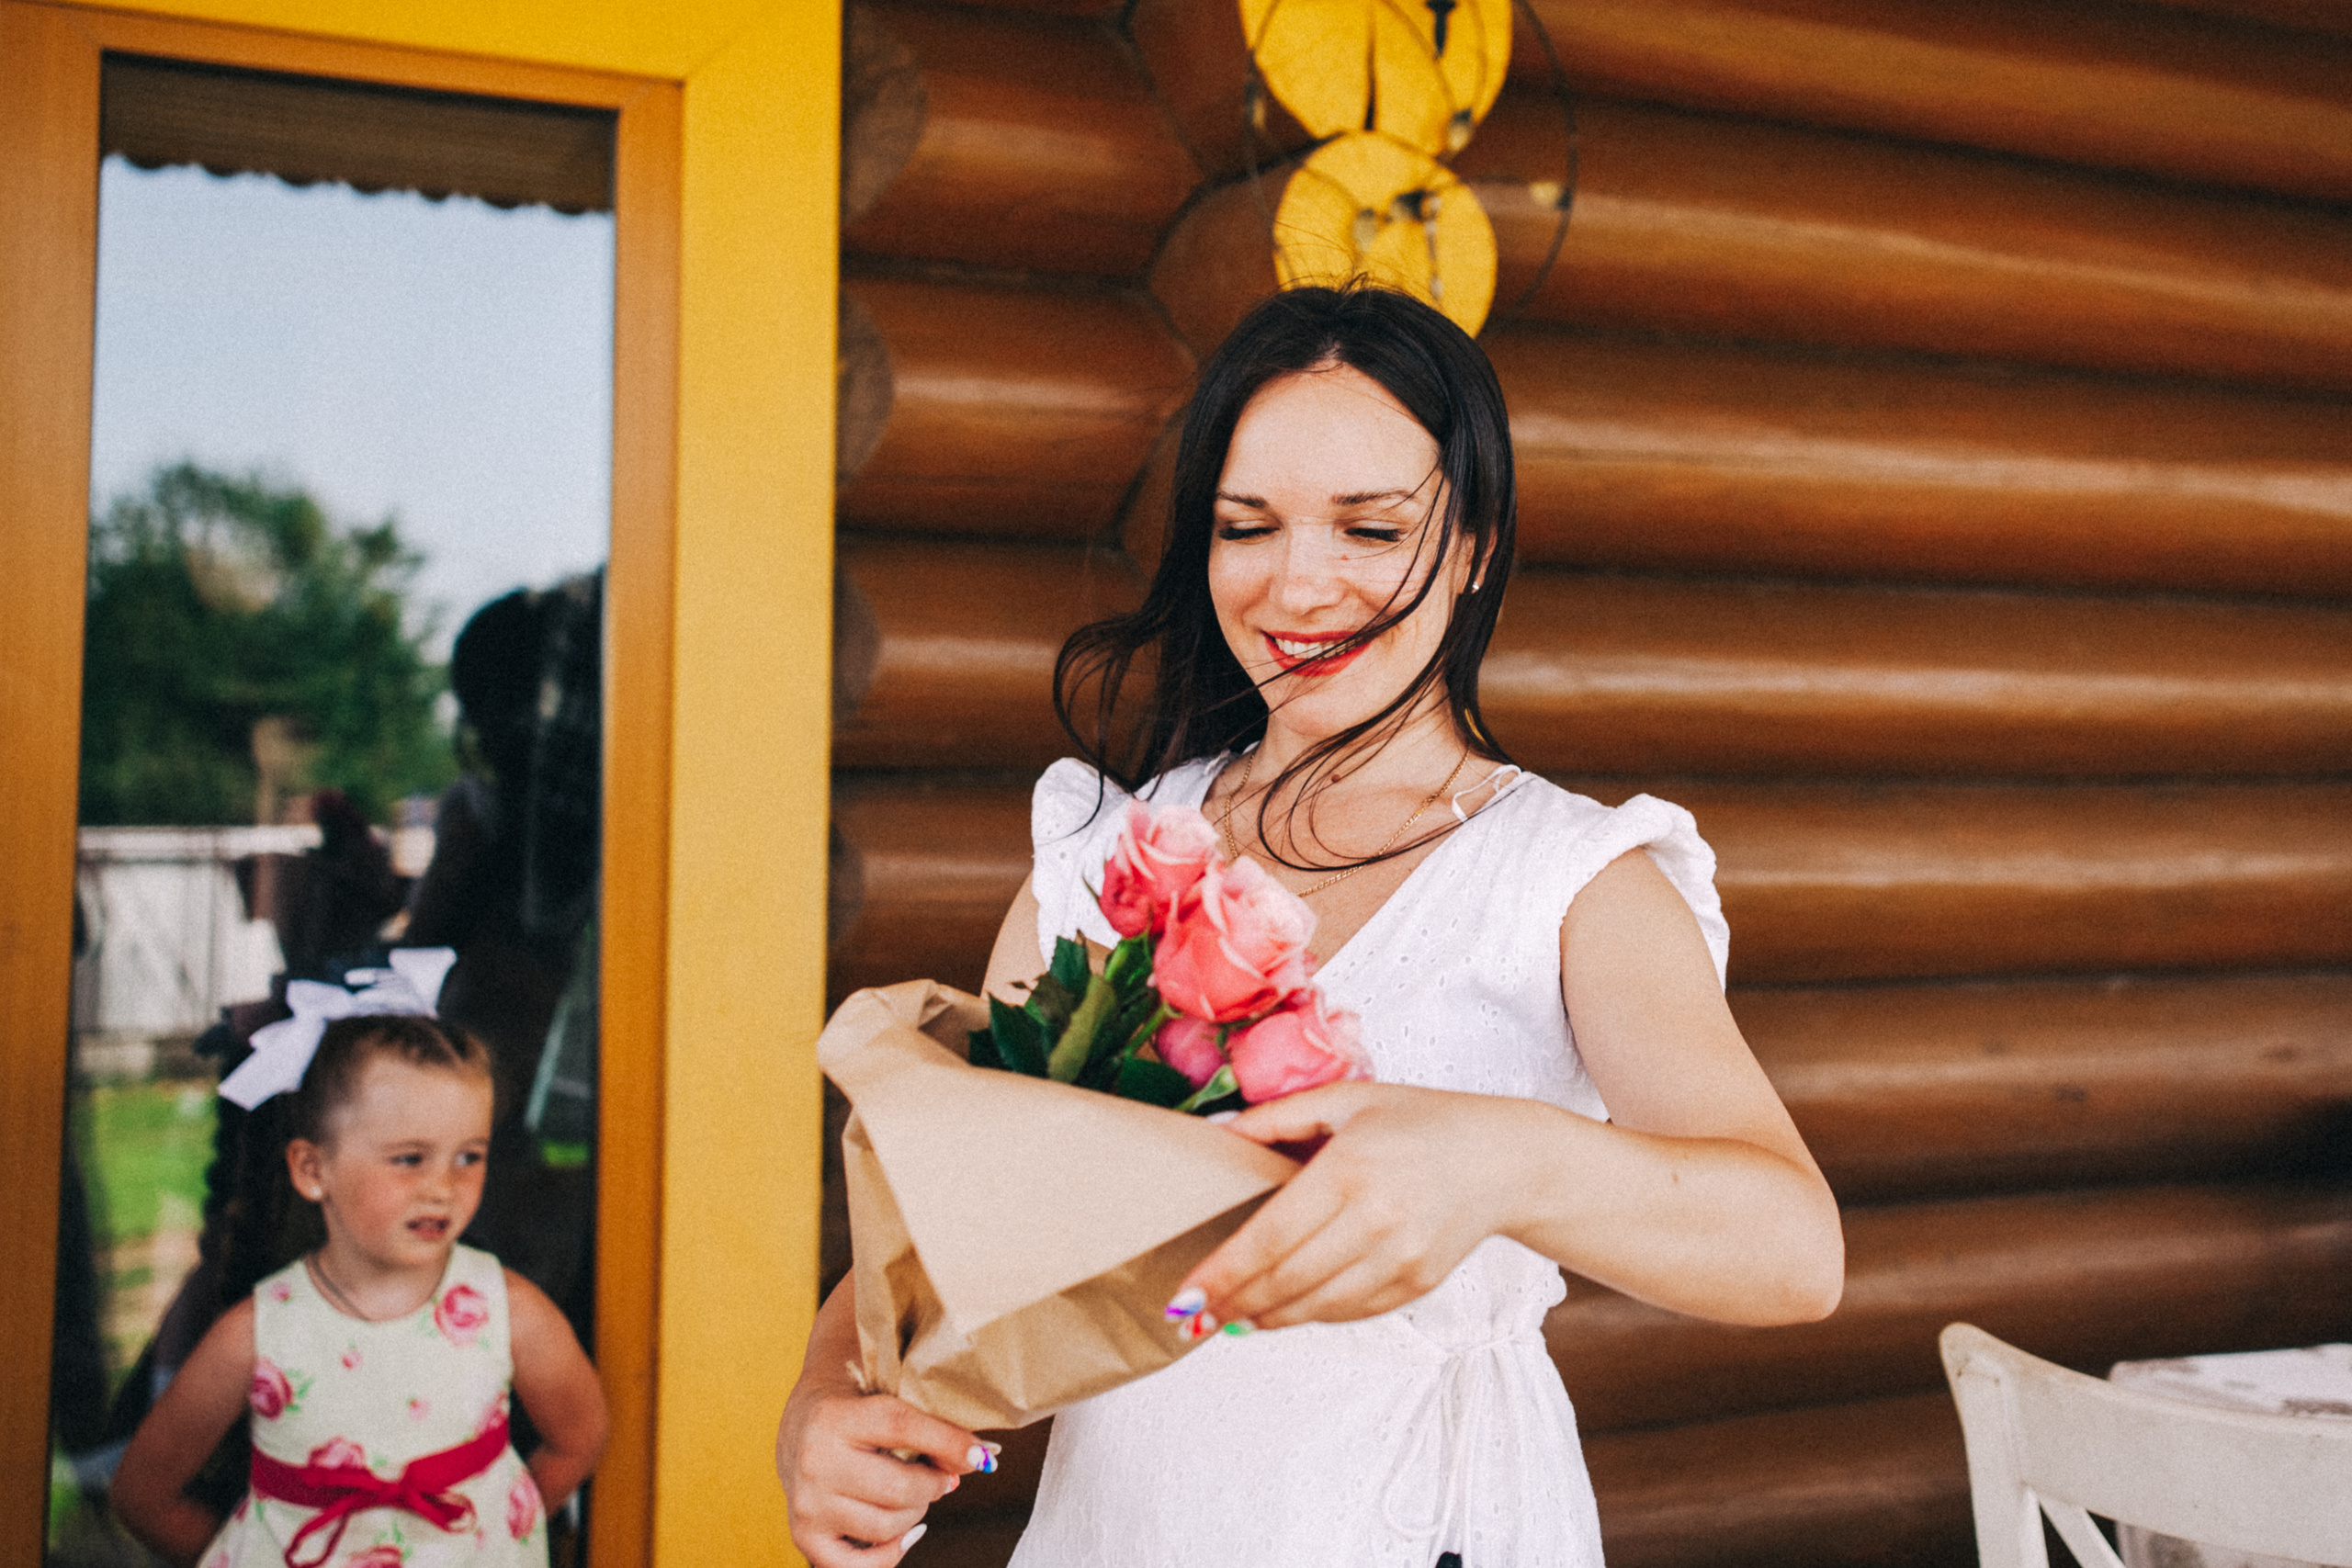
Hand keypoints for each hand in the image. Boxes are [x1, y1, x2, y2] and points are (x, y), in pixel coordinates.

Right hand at [777, 1384, 984, 1566]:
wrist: (801, 1422)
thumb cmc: (855, 1407)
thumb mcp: (885, 1398)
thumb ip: (928, 1423)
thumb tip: (980, 1459)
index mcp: (836, 1416)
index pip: (902, 1427)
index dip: (950, 1442)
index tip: (982, 1457)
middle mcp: (815, 1461)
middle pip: (899, 1488)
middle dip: (934, 1484)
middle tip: (941, 1477)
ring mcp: (808, 1503)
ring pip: (885, 1526)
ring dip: (916, 1514)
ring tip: (915, 1495)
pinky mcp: (805, 1535)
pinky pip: (857, 1566)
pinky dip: (891, 1554)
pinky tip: (904, 1533)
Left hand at [1181, 1082, 1531, 1329]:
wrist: (1502, 1160)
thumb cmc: (1417, 1121)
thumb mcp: (1347, 1098)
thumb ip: (1278, 1117)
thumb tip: (1215, 1132)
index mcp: (1350, 1168)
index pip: (1269, 1237)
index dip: (1222, 1272)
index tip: (1184, 1296)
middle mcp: (1376, 1219)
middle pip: (1286, 1280)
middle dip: (1232, 1303)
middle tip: (1192, 1317)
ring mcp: (1401, 1258)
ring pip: (1316, 1306)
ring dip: (1266, 1318)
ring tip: (1229, 1317)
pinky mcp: (1418, 1284)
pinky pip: (1350, 1312)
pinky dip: (1310, 1316)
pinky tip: (1281, 1312)